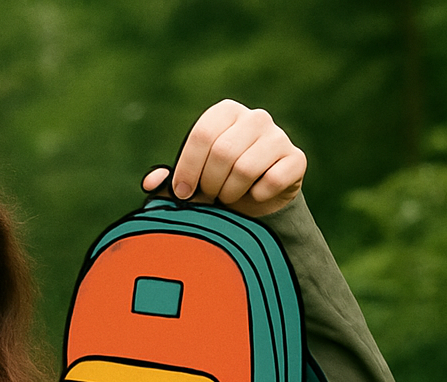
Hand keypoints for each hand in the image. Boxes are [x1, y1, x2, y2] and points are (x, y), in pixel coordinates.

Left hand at [142, 99, 306, 216]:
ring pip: (246, 167)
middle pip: (223, 152)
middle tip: (211, 196)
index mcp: (224, 113)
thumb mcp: (191, 181)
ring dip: (232, 192)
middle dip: (211, 184)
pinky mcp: (296, 159)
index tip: (182, 193)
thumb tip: (150, 183)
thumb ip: (170, 180)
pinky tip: (256, 195)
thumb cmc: (217, 185)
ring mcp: (278, 136)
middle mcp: (254, 117)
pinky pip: (273, 180)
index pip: (201, 135)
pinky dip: (258, 196)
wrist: (255, 202)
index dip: (188, 169)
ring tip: (230, 196)